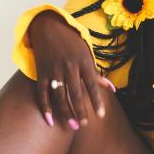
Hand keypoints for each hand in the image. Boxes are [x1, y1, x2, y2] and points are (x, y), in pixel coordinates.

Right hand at [27, 10, 114, 129]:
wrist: (48, 27)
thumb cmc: (71, 43)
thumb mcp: (87, 54)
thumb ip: (96, 74)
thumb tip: (112, 89)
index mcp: (83, 62)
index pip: (92, 85)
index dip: (96, 100)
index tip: (100, 115)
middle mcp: (69, 67)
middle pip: (75, 93)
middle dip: (80, 110)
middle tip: (83, 125)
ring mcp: (54, 70)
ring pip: (59, 95)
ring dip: (65, 112)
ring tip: (71, 126)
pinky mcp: (41, 72)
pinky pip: (42, 93)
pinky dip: (45, 107)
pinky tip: (50, 120)